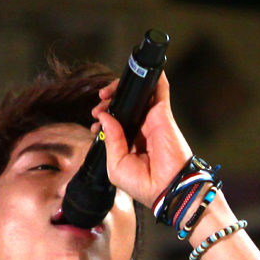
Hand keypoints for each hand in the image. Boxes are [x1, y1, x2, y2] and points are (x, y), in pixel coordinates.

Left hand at [90, 73, 192, 209]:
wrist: (165, 187)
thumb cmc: (142, 184)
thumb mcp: (116, 165)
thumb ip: (110, 139)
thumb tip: (104, 116)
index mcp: (129, 144)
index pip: (115, 123)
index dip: (103, 118)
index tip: (94, 121)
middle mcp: (140, 130)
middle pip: (124, 106)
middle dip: (109, 102)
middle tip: (98, 106)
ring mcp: (152, 120)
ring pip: (137, 95)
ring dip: (122, 88)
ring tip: (106, 94)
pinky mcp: (163, 113)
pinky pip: (159, 90)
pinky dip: (151, 78)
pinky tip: (138, 71)